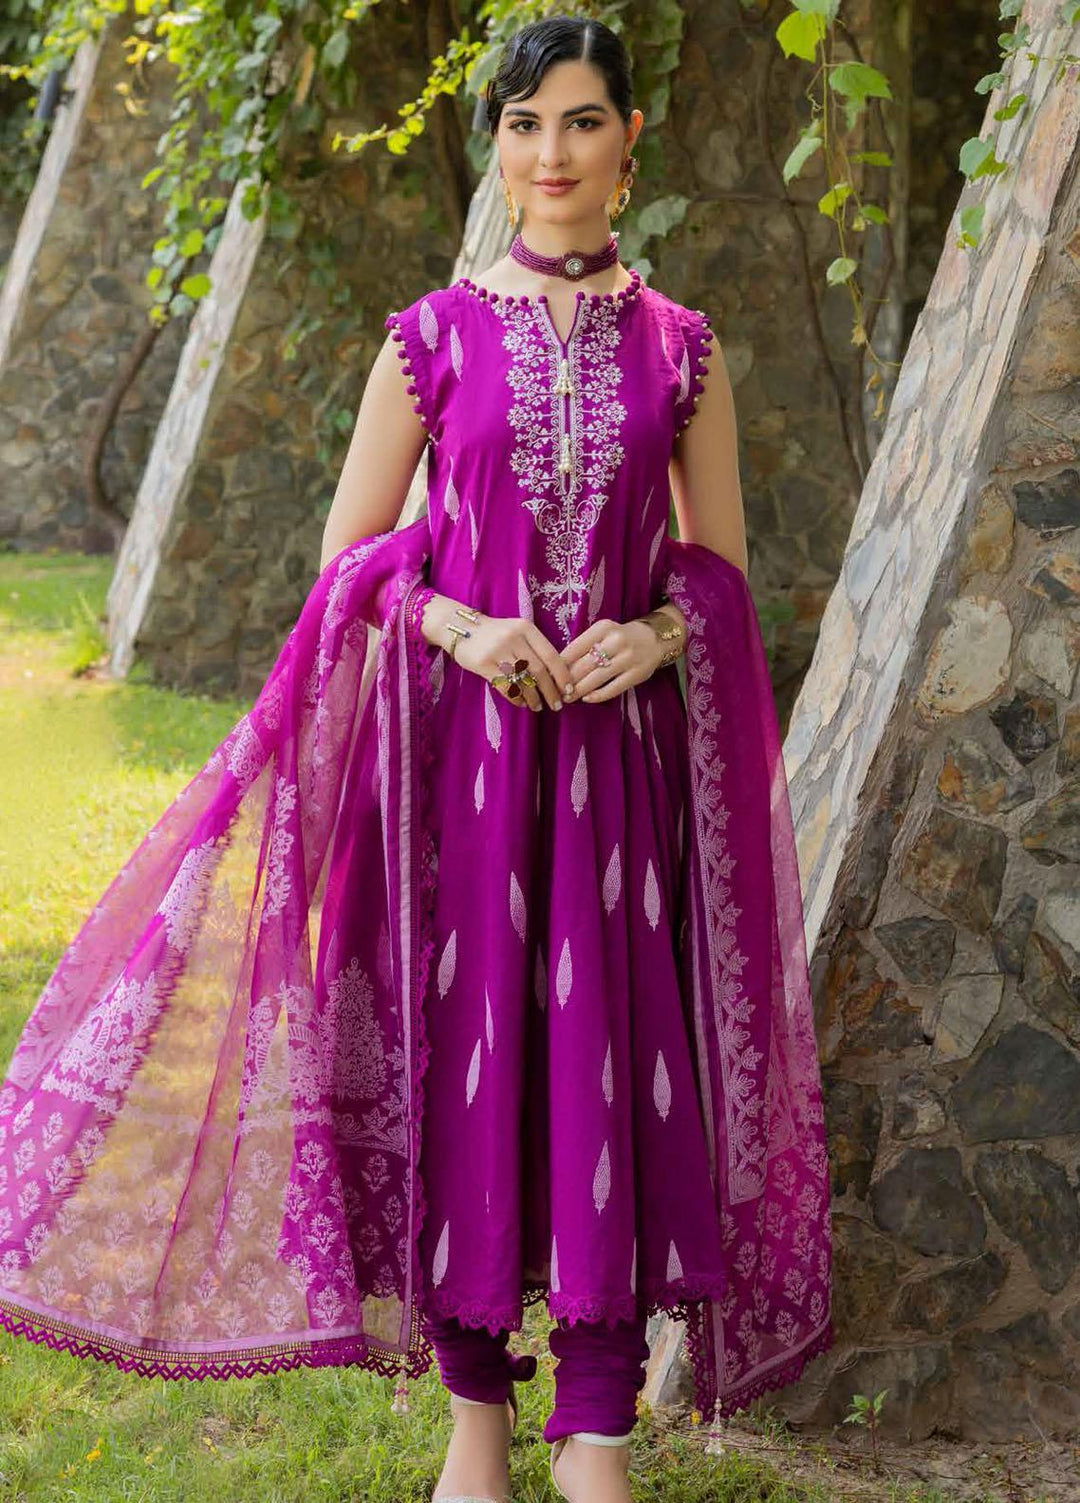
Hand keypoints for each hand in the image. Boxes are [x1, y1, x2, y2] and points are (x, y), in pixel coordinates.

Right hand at [451, 612, 571, 712]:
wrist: (460, 627)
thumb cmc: (495, 633)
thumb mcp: (517, 631)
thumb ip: (534, 648)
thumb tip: (556, 676)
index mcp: (526, 629)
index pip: (551, 655)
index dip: (562, 675)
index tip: (569, 691)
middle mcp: (513, 638)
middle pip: (539, 670)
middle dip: (551, 691)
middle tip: (556, 705)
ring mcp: (497, 650)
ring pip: (523, 680)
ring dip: (534, 698)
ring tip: (538, 706)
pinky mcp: (483, 663)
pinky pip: (505, 686)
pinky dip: (516, 698)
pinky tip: (521, 702)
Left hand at [560, 617, 664, 703]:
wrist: (655, 638)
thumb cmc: (620, 637)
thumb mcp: (602, 633)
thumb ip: (583, 646)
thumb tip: (558, 667)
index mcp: (603, 628)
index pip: (574, 648)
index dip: (559, 665)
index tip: (548, 676)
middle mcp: (616, 641)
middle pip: (584, 665)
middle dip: (567, 681)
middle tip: (554, 691)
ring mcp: (628, 658)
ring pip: (597, 678)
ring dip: (579, 690)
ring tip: (567, 698)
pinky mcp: (637, 674)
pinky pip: (613, 688)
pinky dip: (598, 695)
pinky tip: (587, 698)